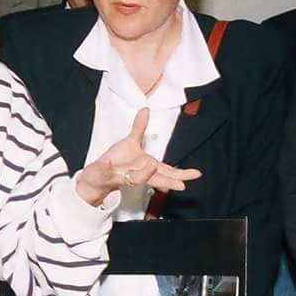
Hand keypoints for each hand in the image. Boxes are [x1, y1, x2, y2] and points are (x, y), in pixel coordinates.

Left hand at [75, 108, 201, 206]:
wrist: (99, 174)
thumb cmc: (118, 160)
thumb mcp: (130, 141)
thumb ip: (139, 127)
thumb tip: (146, 109)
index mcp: (147, 166)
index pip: (168, 171)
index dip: (182, 173)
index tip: (197, 174)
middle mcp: (139, 174)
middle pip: (158, 179)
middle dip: (169, 182)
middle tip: (181, 185)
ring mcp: (124, 176)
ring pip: (137, 178)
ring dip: (144, 173)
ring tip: (151, 165)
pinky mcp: (107, 176)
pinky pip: (107, 171)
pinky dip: (105, 167)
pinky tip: (106, 162)